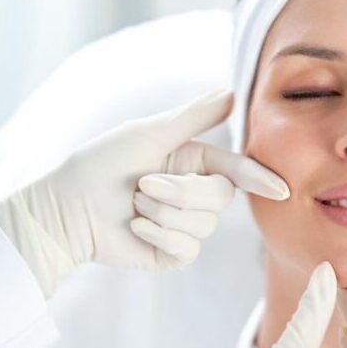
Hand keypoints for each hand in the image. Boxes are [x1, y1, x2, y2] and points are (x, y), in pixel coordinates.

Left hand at [0, 88, 288, 296]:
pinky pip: (188, 249)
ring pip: (204, 225)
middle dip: (181, 192)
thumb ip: (194, 116)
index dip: (259, 178)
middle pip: (220, 198)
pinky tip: (135, 228)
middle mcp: (193, 193)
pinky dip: (159, 236)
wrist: (65, 208)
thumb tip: (233, 93)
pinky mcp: (172, 254)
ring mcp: (184, 226)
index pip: (236, 170)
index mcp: (193, 162)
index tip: (281, 189)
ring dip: (163, 214)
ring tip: (133, 206)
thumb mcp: (149, 133)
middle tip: (143, 184)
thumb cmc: (101, 163)